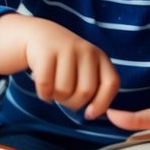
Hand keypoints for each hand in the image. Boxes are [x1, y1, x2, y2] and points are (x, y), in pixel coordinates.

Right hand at [0, 16, 119, 118]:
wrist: (38, 36)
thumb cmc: (65, 62)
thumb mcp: (84, 69)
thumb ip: (93, 88)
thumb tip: (92, 114)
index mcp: (100, 57)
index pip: (111, 83)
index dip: (102, 103)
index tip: (89, 114)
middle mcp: (87, 51)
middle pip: (85, 93)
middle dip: (72, 104)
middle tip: (64, 97)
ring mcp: (67, 49)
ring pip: (64, 91)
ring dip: (56, 98)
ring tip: (53, 86)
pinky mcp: (46, 51)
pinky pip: (46, 87)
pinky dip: (43, 94)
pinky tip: (44, 86)